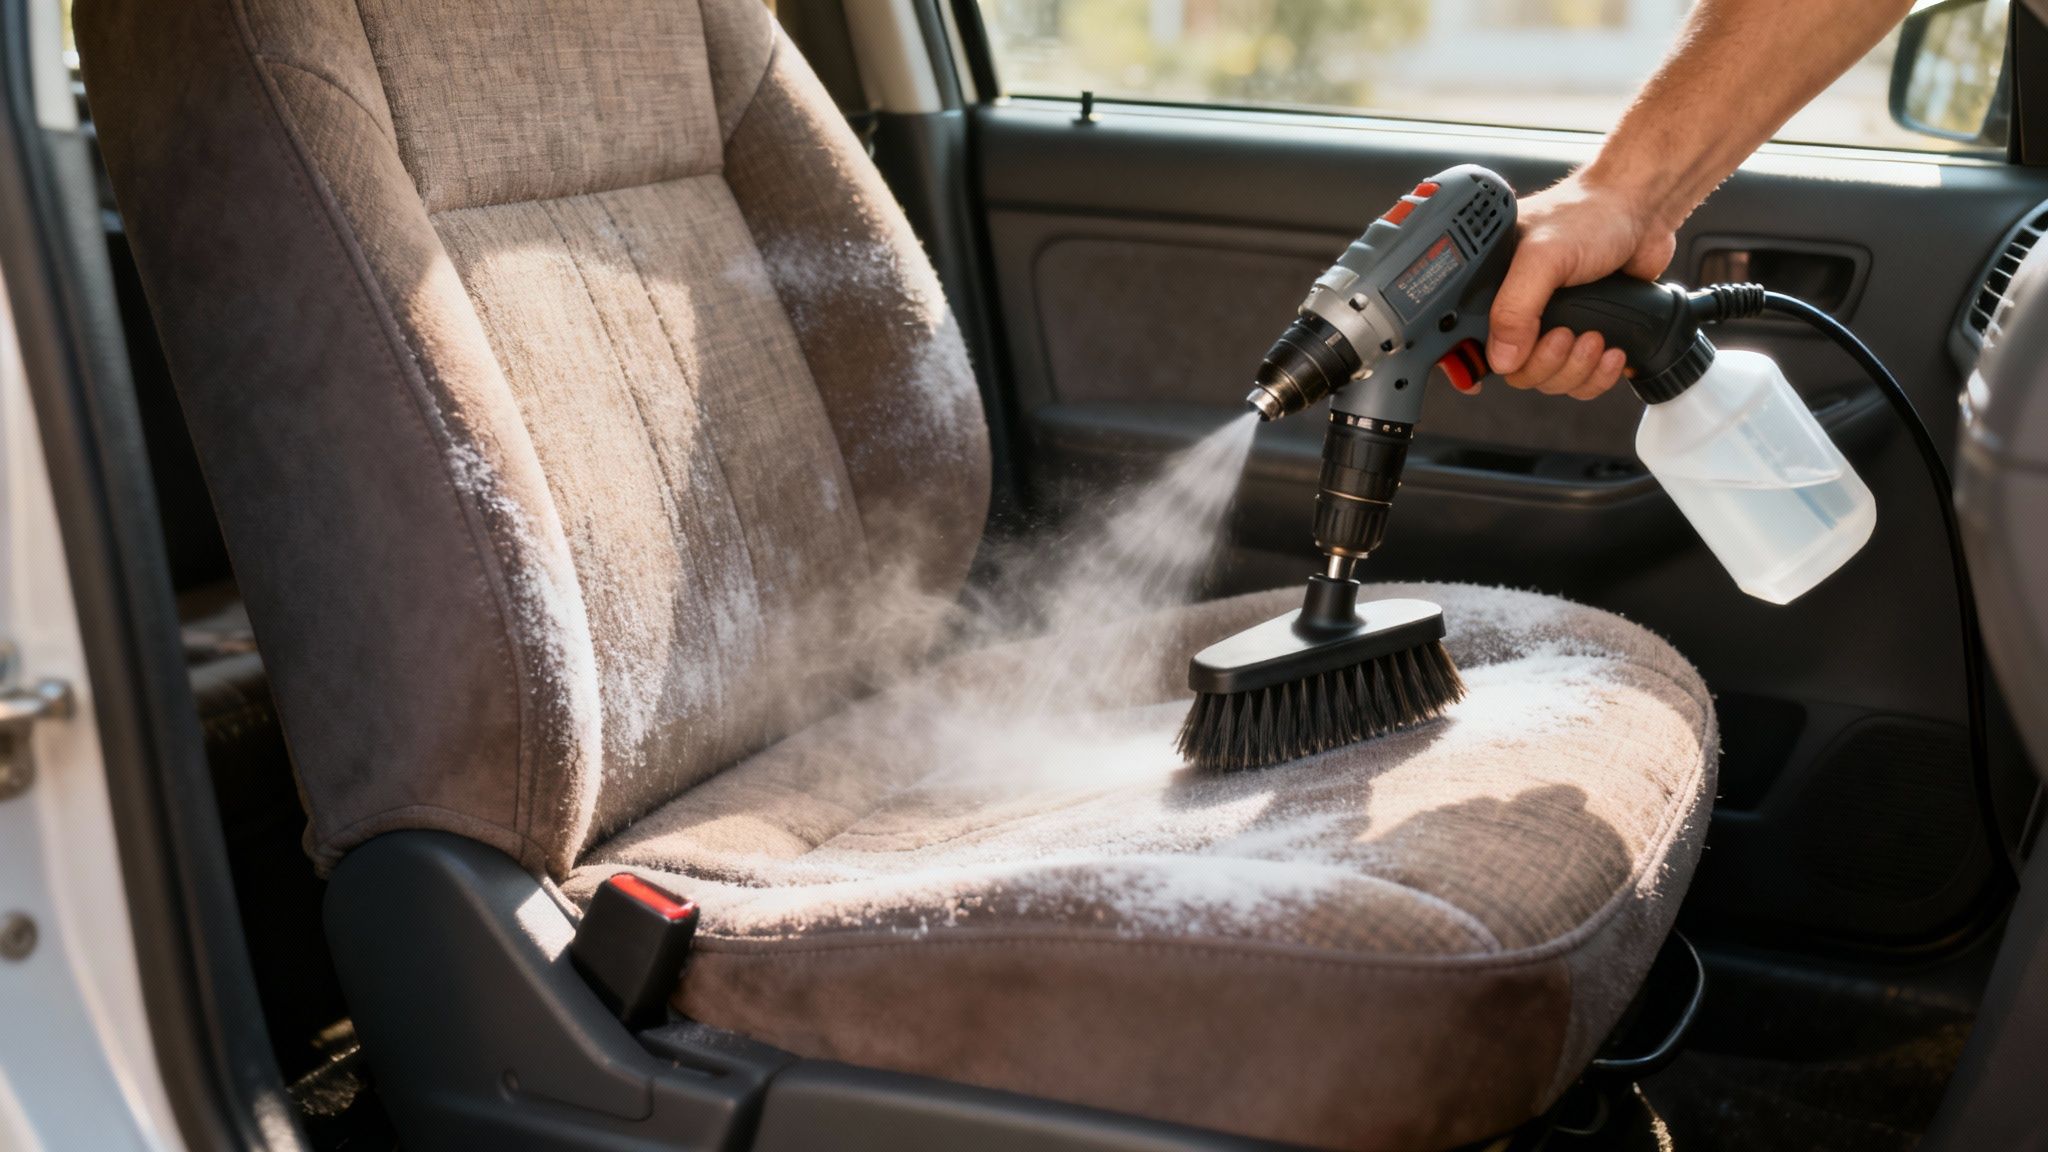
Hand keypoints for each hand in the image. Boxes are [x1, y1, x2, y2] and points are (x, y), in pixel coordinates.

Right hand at [1483, 171, 1678, 399]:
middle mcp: (1517, 308)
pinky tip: (1611, 350)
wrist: (1642, 209)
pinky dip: (1597, 376)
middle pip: (1515, 371)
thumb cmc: (1589, 214)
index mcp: (1492, 287)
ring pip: (1550, 380)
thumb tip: (1501, 358)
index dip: (1482, 364)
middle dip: (1547, 364)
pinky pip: (1580, 381)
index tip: (1508, 364)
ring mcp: (1551, 324)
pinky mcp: (1583, 334)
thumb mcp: (1542, 257)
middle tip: (1566, 335)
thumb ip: (1515, 307)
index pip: (1471, 343)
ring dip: (1576, 369)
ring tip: (1595, 338)